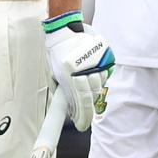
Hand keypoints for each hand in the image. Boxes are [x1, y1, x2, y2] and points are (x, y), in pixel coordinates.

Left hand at [44, 13, 114, 130]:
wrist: (63, 32)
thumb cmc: (56, 53)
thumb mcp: (52, 75)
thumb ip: (60, 92)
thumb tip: (67, 108)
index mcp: (68, 75)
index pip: (81, 102)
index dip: (83, 117)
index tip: (82, 126)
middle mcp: (83, 68)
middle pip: (92, 95)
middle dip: (88, 104)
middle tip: (83, 106)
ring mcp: (95, 62)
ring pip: (100, 84)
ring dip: (93, 88)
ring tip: (84, 80)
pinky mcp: (103, 55)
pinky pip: (105, 73)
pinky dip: (99, 77)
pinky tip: (90, 73)